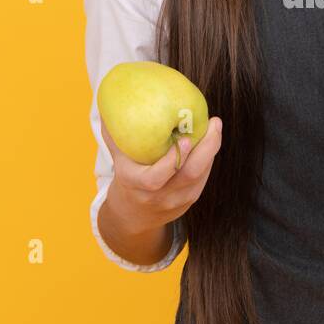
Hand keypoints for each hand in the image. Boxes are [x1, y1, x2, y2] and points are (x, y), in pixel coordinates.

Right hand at [101, 116, 222, 234]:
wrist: (134, 217)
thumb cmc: (127, 180)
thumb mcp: (118, 161)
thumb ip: (116, 136)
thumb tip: (108, 106)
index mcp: (137, 185)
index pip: (155, 178)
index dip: (172, 160)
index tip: (186, 139)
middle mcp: (160, 196)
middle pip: (189, 175)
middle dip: (206, 148)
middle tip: (214, 123)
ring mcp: (178, 200)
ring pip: (201, 175)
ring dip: (211, 149)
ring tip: (214, 126)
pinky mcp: (191, 199)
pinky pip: (204, 177)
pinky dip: (209, 157)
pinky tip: (211, 139)